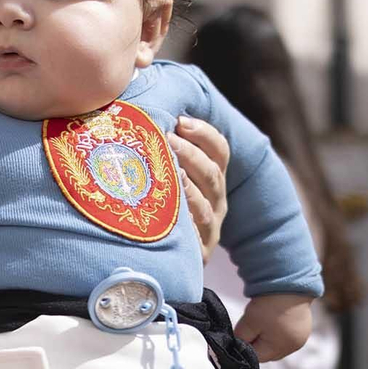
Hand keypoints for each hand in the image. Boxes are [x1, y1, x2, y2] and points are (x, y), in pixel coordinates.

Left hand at [171, 116, 229, 261]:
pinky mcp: (198, 255)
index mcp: (212, 179)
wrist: (161, 259)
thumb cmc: (160, 205)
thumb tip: (147, 109)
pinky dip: (184, 226)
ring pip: (204, 207)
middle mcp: (216, 202)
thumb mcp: (169, 175)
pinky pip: (194, 239)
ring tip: (172, 173)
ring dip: (189, 188)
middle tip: (169, 139)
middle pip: (211, 175)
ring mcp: (209, 229)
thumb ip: (165, 148)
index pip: (219, 151)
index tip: (181, 121)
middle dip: (192, 155)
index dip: (204, 134)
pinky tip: (169, 214)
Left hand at [235, 294, 313, 362]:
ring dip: (268, 335)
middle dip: (257, 341)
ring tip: (264, 318)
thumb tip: (239, 345)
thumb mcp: (249, 323)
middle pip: (268, 352)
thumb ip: (241, 338)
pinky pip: (286, 333)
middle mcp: (294, 346)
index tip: (242, 333)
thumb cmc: (268, 305)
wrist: (289, 283)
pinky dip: (277, 328)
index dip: (247, 347)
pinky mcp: (304, 326)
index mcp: (281, 348)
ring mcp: (301, 336)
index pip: (258, 357)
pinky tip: (274, 315)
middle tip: (252, 324)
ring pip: (277, 342)